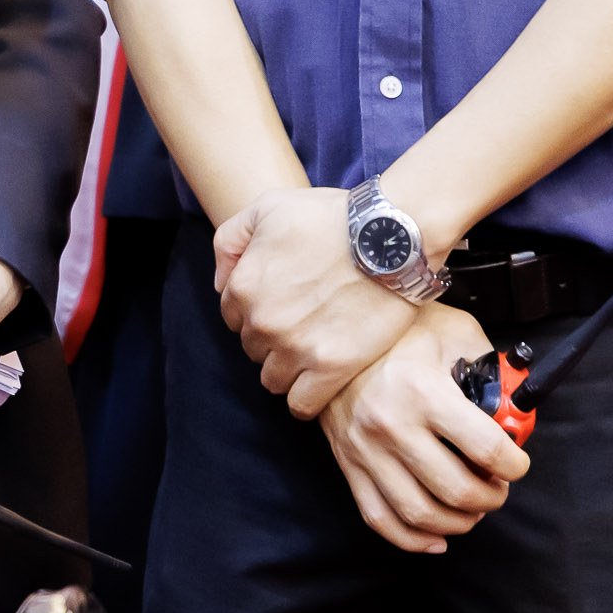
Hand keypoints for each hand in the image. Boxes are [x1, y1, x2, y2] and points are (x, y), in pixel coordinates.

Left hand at [214, 186, 417, 417]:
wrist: (390, 236)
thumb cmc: (332, 217)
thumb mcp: (266, 207)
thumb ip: (230, 241)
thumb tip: (222, 282)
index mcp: (243, 286)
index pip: (232, 317)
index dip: (257, 309)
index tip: (282, 303)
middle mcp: (263, 322)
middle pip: (253, 348)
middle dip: (273, 337)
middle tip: (304, 322)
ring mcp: (296, 348)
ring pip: (273, 379)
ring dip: (288, 368)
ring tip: (314, 350)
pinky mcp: (331, 368)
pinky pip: (301, 404)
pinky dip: (307, 397)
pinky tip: (321, 379)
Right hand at [319, 304, 529, 554]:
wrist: (330, 330)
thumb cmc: (397, 330)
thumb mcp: (454, 331)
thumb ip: (491, 368)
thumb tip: (514, 409)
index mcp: (424, 391)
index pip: (486, 448)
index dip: (514, 464)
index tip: (517, 461)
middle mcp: (392, 426)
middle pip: (457, 490)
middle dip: (491, 498)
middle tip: (498, 488)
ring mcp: (366, 450)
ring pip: (419, 514)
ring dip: (457, 523)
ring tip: (472, 509)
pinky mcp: (348, 464)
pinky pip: (379, 517)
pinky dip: (411, 539)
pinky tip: (436, 537)